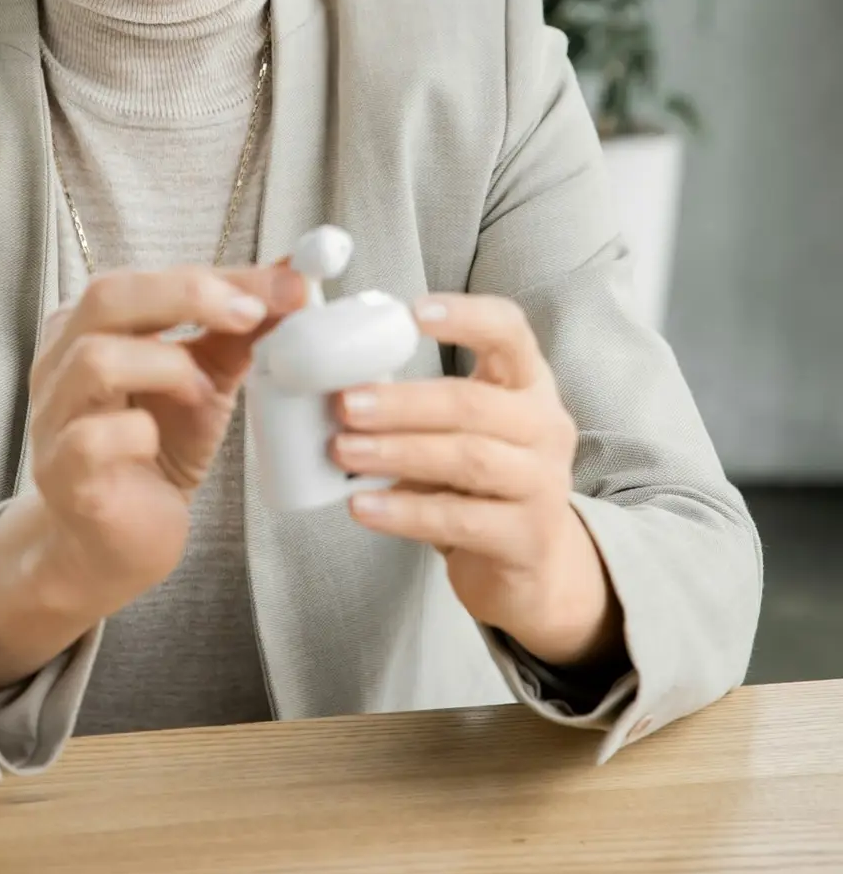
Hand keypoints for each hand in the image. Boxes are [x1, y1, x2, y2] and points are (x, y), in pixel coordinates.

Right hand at [0, 261, 303, 697]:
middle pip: (106, 297)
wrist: (116, 542)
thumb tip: (294, 282)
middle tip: (250, 314)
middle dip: (186, 296)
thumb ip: (237, 332)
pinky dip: (136, 432)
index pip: (149, 277)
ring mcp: (54, 417)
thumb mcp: (203, 379)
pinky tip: (157, 445)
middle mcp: (59, 361)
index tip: (288, 284)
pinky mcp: (63, 473)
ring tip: (200, 392)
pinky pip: (93, 437)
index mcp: (88, 325)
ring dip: (165, 366)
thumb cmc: (155, 450)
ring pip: (95, 360)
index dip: (219, 276)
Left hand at [330, 294, 622, 670]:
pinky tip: (362, 506)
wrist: (530, 562)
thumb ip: (417, 403)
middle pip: (473, 404)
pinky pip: (460, 519)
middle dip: (402, 403)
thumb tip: (328, 384)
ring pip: (468, 459)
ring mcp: (544, 484)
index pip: (509, 332)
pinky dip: (405, 511)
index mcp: (528, 383)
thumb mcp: (462, 429)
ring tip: (343, 452)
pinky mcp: (528, 538)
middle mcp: (546, 427)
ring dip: (397, 453)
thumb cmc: (479, 479)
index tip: (412, 312)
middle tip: (344, 404)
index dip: (465, 316)